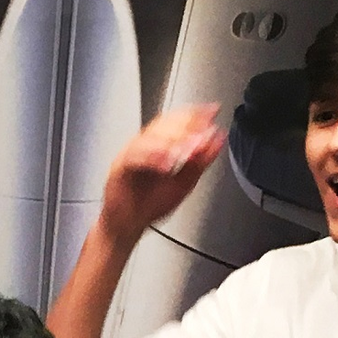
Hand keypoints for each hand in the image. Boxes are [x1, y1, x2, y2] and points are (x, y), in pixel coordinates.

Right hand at [96, 105, 225, 242]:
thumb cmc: (149, 205)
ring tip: (188, 149)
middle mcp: (144, 145)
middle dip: (185, 126)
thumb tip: (218, 138)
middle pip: (163, 124)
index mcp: (159, 145)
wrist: (127, 226)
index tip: (212, 111)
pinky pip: (135, 157)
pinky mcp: (119, 168)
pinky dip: (152, 158)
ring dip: (170, 141)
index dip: (195, 115)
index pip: (178, 121)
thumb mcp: (185, 181)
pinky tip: (167, 164)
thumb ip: (201, 160)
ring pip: (148, 138)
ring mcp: (130, 154)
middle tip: (202, 133)